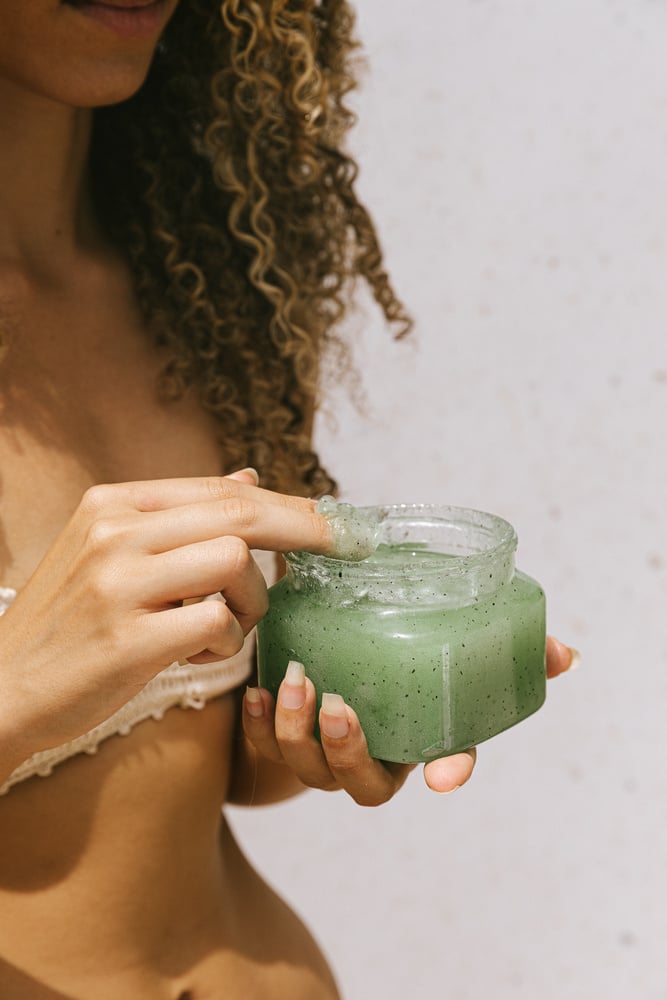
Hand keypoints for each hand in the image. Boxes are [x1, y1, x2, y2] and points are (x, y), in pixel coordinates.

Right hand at [0, 472, 331, 765]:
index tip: (337, 520)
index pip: (221, 490)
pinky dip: (225, 644)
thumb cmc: (71, 623)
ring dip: (251, 603)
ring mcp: (119, 583)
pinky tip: (195, 657)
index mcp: (112, 503)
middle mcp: (115, 531)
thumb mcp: (112, 551)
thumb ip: (181, 515)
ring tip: (221, 627)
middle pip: (239, 513)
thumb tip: (249, 478)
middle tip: (350, 546)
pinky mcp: (129, 639)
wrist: (3, 688)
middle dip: (306, 530)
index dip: (289, 503)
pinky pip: (219, 625)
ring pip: (236, 564)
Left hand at [242, 635, 579, 801]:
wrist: (316, 634)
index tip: (442, 775)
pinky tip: (254, 689)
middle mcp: (373, 750)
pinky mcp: (277, 735)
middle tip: (339, 706)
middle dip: (350, 753)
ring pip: (311, 771)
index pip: (447, 756)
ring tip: (293, 682)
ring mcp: (323, 750)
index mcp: (417, 729)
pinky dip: (258, 726)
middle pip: (367, 784)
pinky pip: (264, 749)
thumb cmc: (388, 636)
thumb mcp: (440, 628)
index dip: (451, 767)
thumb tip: (567, 654)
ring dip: (298, 733)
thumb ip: (500, 638)